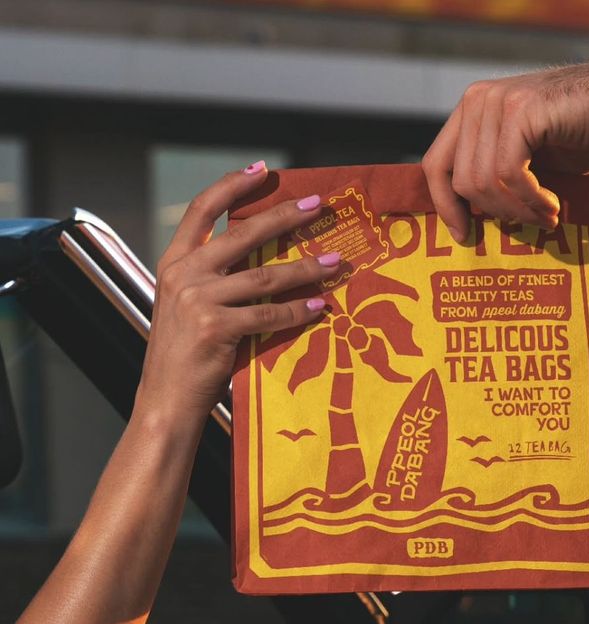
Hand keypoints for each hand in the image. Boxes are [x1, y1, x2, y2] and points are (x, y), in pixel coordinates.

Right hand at [135, 163, 337, 429]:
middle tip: (318, 206)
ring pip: (265, 276)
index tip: (263, 170)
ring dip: (305, 268)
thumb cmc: (183, 356)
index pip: (202, 210)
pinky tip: (320, 306)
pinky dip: (299, 311)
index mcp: (173, 263)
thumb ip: (213, 279)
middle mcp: (183, 274)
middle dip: (285, 216)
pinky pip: (270, 314)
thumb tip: (263, 259)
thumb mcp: (187, 306)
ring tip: (335, 262)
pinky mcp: (216, 328)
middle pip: (242, 233)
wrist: (165, 400)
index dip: (232, 185)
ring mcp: (198, 300)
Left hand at [422, 64, 588, 239]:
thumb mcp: (524, 160)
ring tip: (546, 217)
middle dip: (494, 213)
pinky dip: (530, 199)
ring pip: (484, 180)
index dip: (444, 205)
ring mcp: (498, 102)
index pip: (436, 165)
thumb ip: (492, 177)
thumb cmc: (578, 138)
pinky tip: (552, 206)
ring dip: (517, 209)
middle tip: (526, 225)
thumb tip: (465, 225)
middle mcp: (477, 101)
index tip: (464, 235)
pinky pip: (510, 174)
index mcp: (471, 112)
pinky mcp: (521, 111)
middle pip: (461, 180)